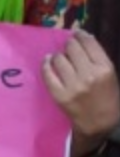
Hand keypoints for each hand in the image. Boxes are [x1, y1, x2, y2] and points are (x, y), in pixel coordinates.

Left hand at [42, 30, 119, 155]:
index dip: (80, 35)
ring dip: (59, 55)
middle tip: (69, 47)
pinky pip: (47, 73)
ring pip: (58, 58)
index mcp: (105, 68)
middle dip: (69, 44)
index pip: (89, 43)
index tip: (76, 33)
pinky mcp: (59, 94)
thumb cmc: (107, 96)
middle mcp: (88, 75)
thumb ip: (97, 56)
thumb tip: (82, 35)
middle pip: (71, 48)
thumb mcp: (110, 74)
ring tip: (61, 58)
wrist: (99, 122)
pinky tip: (48, 62)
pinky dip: (46, 64)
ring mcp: (72, 85)